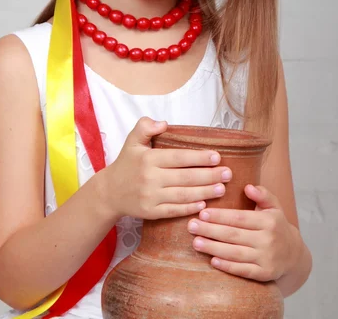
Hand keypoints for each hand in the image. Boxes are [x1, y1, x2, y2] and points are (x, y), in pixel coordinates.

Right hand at [103, 117, 231, 221]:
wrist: (109, 192)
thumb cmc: (126, 163)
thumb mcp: (132, 141)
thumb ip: (145, 126)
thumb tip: (164, 123)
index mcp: (148, 159)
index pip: (178, 158)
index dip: (198, 158)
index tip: (217, 156)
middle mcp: (150, 178)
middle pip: (185, 178)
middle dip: (209, 176)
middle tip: (228, 173)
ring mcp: (150, 197)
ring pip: (182, 195)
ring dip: (205, 192)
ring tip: (222, 188)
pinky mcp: (151, 212)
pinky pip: (173, 210)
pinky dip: (189, 208)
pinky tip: (204, 204)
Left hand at [187, 185, 300, 281]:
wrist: (294, 254)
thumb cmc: (276, 225)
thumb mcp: (274, 206)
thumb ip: (262, 194)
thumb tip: (248, 186)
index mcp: (269, 221)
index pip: (239, 218)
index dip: (220, 216)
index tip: (202, 213)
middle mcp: (268, 240)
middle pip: (234, 235)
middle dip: (210, 230)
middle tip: (191, 226)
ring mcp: (266, 259)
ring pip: (235, 253)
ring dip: (213, 248)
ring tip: (196, 242)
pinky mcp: (264, 274)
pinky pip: (243, 271)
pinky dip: (227, 266)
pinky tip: (212, 260)